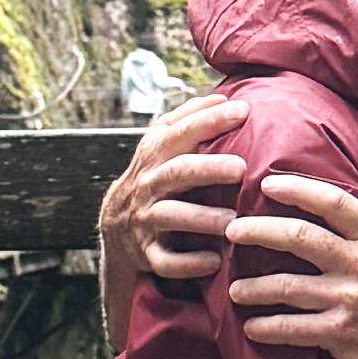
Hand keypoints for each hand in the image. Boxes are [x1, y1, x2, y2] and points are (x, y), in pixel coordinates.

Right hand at [101, 89, 250, 296]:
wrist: (115, 224)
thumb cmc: (152, 176)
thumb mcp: (160, 143)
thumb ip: (188, 119)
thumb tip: (224, 96)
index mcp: (155, 154)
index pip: (181, 132)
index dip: (209, 120)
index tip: (242, 112)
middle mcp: (148, 184)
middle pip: (177, 173)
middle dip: (207, 169)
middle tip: (240, 168)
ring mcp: (145, 219)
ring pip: (170, 217)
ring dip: (201, 219)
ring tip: (231, 220)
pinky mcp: (146, 252)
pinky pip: (165, 261)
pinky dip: (188, 263)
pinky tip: (214, 261)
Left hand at [228, 157, 357, 358]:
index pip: (332, 203)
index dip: (296, 190)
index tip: (268, 185)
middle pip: (298, 238)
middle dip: (258, 231)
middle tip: (231, 230)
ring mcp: (348, 301)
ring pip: (287, 286)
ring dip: (254, 287)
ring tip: (234, 289)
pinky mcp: (340, 335)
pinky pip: (294, 329)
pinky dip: (268, 328)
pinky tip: (251, 327)